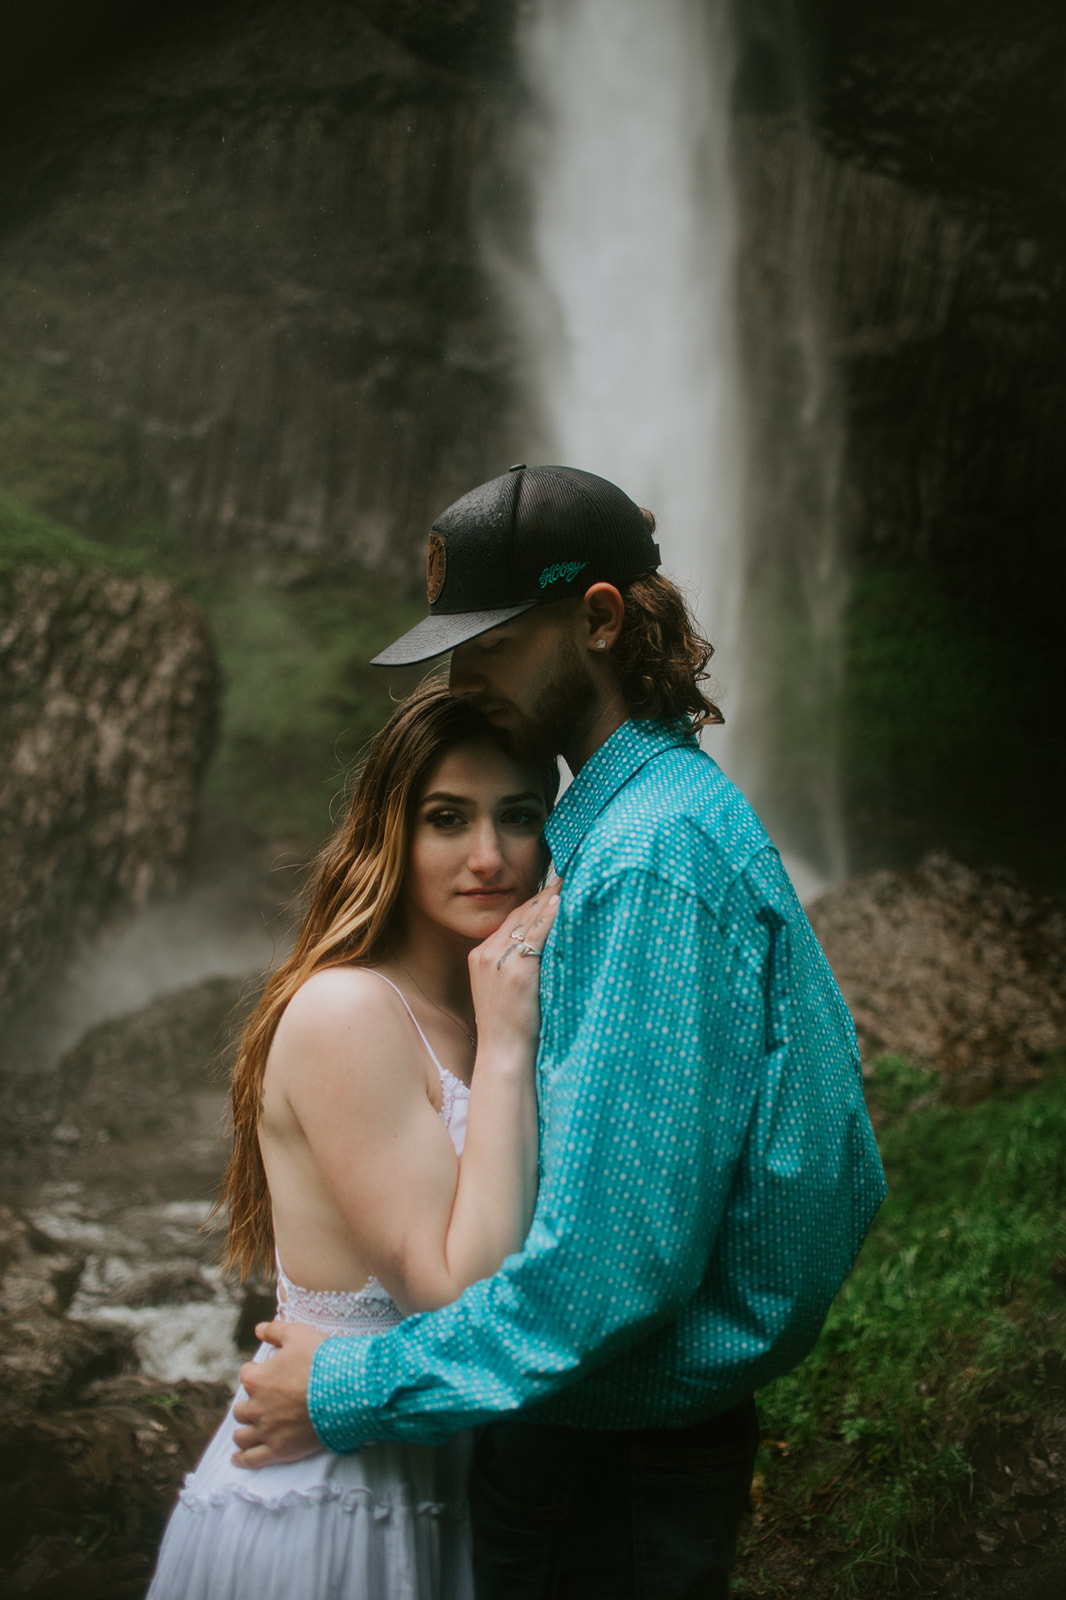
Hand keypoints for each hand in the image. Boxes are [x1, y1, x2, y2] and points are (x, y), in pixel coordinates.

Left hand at [231, 1320, 326, 1467]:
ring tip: (247, 1430)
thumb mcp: (298, 1334)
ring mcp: (266, 1431)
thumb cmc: (320, 1360)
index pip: (246, 1374)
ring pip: (243, 1435)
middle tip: (262, 1403)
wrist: (345, 1391)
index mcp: (256, 1379)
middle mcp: (255, 1407)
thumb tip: (259, 1329)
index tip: (268, 1373)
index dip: (257, 1372)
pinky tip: (237, 1459)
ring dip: (244, 1431)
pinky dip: (242, 1459)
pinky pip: (252, 1459)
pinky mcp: (278, 1450)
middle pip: (241, 1408)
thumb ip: (275, 1330)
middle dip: (249, 1404)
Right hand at [468, 887, 559, 1056]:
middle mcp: (486, 953)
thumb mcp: (503, 990)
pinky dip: (550, 916)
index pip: (510, 920)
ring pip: (527, 920)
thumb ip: (514, 964)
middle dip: (544, 895)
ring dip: (550, 899)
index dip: (534, 902)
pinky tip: (564, 903)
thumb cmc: (511, 1027)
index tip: (554, 888)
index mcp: (480, 956)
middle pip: (518, 914)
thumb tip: (541, 947)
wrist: (504, 1054)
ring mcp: (498, 961)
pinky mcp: (515, 971)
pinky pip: (535, 935)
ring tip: (571, 883)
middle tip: (567, 877)